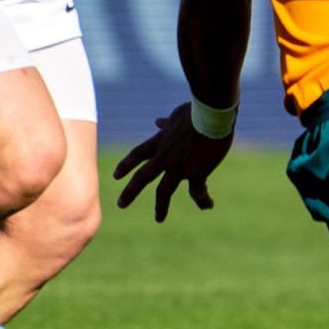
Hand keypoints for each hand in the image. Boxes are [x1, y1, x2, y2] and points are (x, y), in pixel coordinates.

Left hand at [113, 103, 230, 220]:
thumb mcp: (177, 115)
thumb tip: (158, 121)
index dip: (126, 165)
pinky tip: (207, 206)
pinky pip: (197, 191)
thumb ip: (167, 122)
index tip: (116, 175)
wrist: (211, 113)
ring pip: (164, 191)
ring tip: (158, 218)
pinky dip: (202, 199)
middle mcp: (165, 156)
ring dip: (161, 206)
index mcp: (160, 141)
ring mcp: (179, 166)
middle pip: (142, 177)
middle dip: (130, 192)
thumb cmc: (197, 109)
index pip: (137, 154)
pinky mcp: (196, 172)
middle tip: (120, 204)